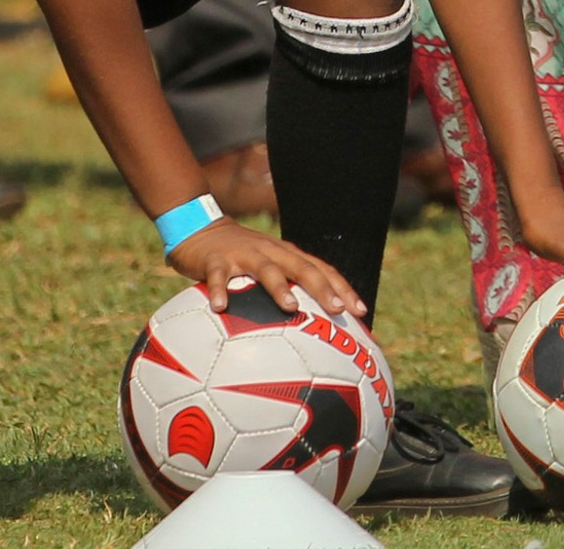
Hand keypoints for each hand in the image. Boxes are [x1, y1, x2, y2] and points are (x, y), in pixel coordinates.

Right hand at [168, 217, 366, 319]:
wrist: (202, 228)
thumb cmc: (241, 258)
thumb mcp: (267, 269)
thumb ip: (285, 292)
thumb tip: (309, 334)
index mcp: (287, 255)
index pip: (322, 269)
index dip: (343, 288)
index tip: (362, 311)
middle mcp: (272, 251)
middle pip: (303, 268)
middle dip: (322, 288)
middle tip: (338, 310)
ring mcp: (245, 254)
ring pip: (266, 269)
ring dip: (279, 288)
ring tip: (290, 308)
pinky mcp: (217, 259)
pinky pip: (218, 275)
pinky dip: (219, 289)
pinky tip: (220, 307)